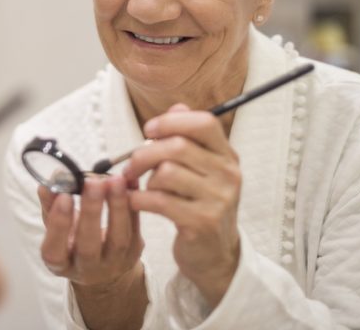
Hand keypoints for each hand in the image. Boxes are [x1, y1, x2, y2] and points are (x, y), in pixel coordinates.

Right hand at [38, 177, 146, 328]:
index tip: (64, 196)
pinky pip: (135, 227)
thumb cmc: (74, 241)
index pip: (55, 250)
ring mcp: (113, 263)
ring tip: (115, 179)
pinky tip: (131, 181)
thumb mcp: (57, 228)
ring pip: (118, 238)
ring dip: (117, 205)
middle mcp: (86, 269)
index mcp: (60, 263)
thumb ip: (50, 206)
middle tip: (93, 183)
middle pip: (89, 246)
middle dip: (91, 212)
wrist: (104, 268)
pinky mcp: (134, 252)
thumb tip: (47, 183)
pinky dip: (133, 203)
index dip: (59, 225)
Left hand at [124, 104, 241, 307]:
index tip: (149, 130)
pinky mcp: (201, 222)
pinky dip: (139, 199)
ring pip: (166, 173)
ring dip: (144, 180)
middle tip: (131, 165)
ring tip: (143, 188)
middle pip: (177, 146)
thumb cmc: (200, 204)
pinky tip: (136, 201)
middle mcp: (228, 174)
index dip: (171, 121)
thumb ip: (187, 137)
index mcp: (227, 156)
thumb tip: (176, 106)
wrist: (215, 254)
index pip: (204, 123)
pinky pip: (158, 200)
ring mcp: (218, 199)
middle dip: (144, 153)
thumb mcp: (201, 169)